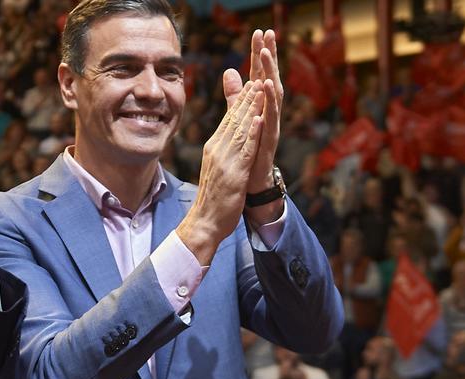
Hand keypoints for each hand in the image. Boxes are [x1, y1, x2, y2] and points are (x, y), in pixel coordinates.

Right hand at [175, 80, 264, 264]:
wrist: (204, 222)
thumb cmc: (213, 198)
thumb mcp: (218, 168)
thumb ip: (224, 149)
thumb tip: (226, 135)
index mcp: (214, 147)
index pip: (230, 118)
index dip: (242, 99)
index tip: (252, 80)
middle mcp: (218, 149)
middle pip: (235, 118)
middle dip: (247, 94)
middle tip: (258, 71)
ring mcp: (225, 160)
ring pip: (241, 128)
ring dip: (251, 106)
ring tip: (260, 86)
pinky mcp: (234, 173)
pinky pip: (245, 150)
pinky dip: (252, 133)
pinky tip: (258, 118)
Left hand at [222, 30, 283, 194]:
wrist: (251, 182)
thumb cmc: (248, 149)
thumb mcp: (238, 117)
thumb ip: (235, 95)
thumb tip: (231, 70)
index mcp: (259, 106)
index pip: (259, 74)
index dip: (259, 54)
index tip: (260, 31)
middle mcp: (268, 113)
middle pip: (269, 79)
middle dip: (269, 56)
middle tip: (268, 34)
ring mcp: (270, 127)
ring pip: (272, 98)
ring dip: (270, 75)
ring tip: (266, 56)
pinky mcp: (268, 142)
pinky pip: (269, 122)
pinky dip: (268, 107)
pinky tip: (266, 91)